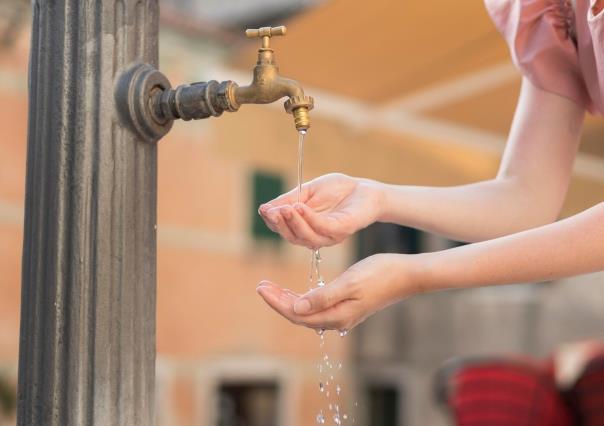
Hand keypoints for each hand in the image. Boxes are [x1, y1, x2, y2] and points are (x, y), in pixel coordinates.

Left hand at [256, 254, 420, 330]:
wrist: (407, 275)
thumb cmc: (380, 274)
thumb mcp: (350, 282)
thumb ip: (323, 297)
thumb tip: (296, 307)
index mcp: (336, 315)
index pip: (297, 313)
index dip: (277, 301)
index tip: (261, 287)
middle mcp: (337, 319)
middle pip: (299, 315)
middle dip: (278, 301)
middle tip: (261, 285)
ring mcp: (343, 314)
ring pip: (307, 312)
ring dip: (288, 300)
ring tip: (272, 288)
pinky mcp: (347, 307)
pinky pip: (317, 307)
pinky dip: (303, 299)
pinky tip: (297, 292)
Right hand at [258, 173, 383, 248]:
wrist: (365, 188)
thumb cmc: (338, 190)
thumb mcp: (307, 192)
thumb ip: (289, 200)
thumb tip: (265, 208)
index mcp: (305, 228)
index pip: (284, 229)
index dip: (272, 221)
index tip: (263, 209)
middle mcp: (316, 236)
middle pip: (292, 237)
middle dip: (280, 224)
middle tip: (271, 211)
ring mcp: (329, 236)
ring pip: (306, 236)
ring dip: (293, 222)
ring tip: (284, 208)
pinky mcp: (342, 230)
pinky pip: (322, 228)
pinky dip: (309, 218)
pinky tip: (300, 207)